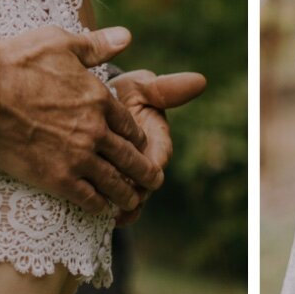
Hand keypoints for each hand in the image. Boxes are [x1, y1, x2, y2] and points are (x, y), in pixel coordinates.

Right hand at [0, 26, 162, 215]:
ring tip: (134, 200)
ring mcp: (78, 156)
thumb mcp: (60, 42)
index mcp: (98, 99)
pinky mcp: (57, 178)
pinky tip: (102, 209)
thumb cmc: (16, 63)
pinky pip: (87, 198)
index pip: (129, 124)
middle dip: (144, 170)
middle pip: (129, 156)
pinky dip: (99, 206)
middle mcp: (95, 130)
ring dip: (127, 193)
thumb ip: (96, 44)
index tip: (139, 145)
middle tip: (154, 181)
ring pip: (114, 181)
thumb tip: (127, 36)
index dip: (137, 138)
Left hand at [108, 70, 207, 224]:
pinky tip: (94, 213)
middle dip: (130, 188)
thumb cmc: (125, 94)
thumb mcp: (142, 88)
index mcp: (159, 142)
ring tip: (102, 204)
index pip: (160, 159)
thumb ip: (165, 89)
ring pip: (129, 201)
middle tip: (112, 186)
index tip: (136, 163)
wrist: (97, 108)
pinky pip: (112, 208)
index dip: (151, 166)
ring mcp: (129, 178)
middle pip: (143, 186)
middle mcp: (146, 165)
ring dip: (117, 203)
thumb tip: (200, 80)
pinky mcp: (110, 187)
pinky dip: (106, 212)